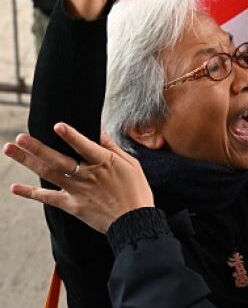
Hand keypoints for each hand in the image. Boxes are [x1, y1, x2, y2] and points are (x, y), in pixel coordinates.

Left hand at [3, 123, 153, 233]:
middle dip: (37, 148)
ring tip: (10, 149)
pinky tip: (14, 187)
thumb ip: (113, 147)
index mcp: (104, 163)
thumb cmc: (136, 191)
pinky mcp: (72, 205)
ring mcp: (77, 191)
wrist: (133, 222)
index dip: (71, 136)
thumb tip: (100, 130)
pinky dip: (30, 193)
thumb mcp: (131, 165)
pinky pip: (48, 198)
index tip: (57, 125)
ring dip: (28, 161)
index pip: (85, 146)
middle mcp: (88, 176)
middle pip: (58, 160)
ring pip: (48, 174)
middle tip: (19, 137)